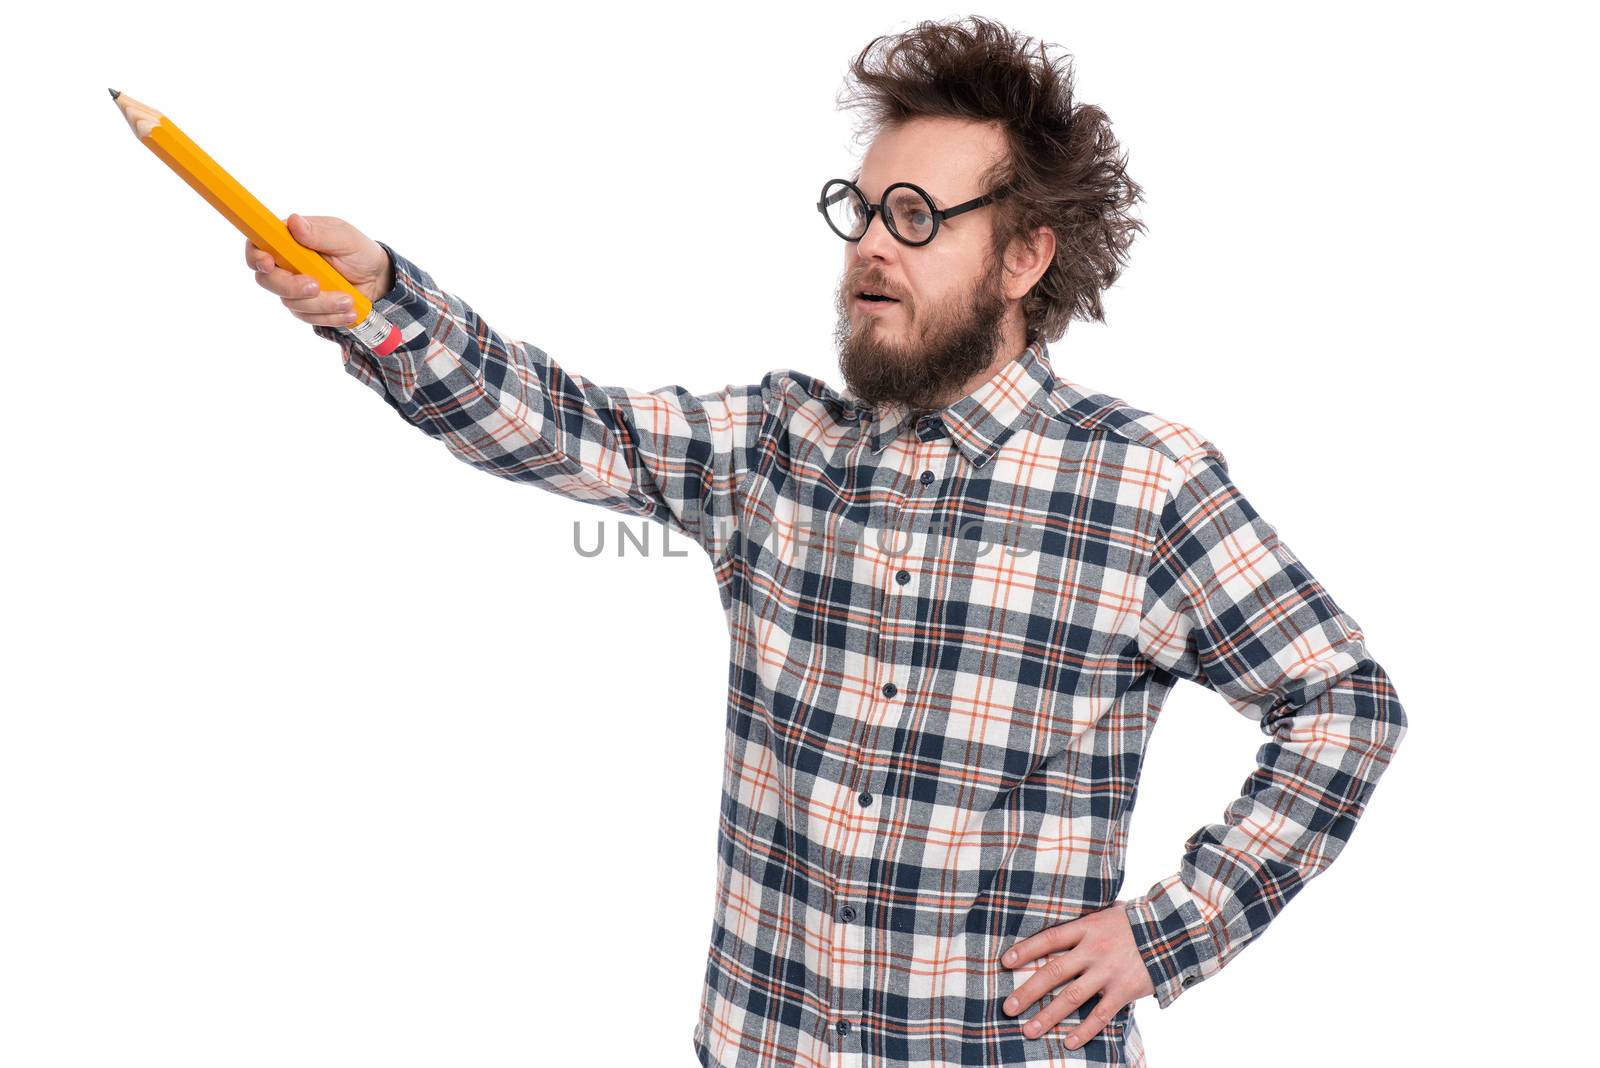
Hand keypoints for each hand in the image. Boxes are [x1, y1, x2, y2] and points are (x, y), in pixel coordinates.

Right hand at [243, 213, 393, 326]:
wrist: (377, 279)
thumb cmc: (359, 252)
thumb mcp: (345, 238)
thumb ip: (319, 233)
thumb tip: (294, 222)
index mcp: (289, 240)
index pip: (258, 246)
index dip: (256, 256)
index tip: (269, 263)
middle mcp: (286, 264)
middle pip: (268, 280)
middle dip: (291, 287)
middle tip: (316, 286)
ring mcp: (295, 287)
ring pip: (291, 302)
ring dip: (321, 304)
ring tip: (348, 299)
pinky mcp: (307, 307)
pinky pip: (308, 317)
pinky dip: (329, 316)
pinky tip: (349, 310)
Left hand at [999, 900, 1155, 1048]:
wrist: (1175, 930)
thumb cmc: (1138, 921)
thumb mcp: (1109, 914)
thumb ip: (1088, 925)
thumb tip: (1067, 926)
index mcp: (1087, 928)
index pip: (1048, 939)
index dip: (1025, 950)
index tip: (1004, 962)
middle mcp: (1093, 950)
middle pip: (1053, 972)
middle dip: (1028, 992)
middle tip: (1008, 1008)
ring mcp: (1108, 972)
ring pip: (1072, 998)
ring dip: (1048, 1016)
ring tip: (1029, 1030)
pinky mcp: (1124, 990)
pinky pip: (1100, 1015)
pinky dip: (1084, 1031)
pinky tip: (1069, 1042)